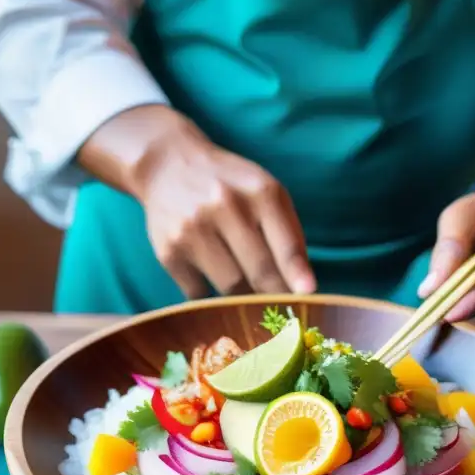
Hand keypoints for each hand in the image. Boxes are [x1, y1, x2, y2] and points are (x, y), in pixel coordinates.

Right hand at [129, 112, 315, 297]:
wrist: (166, 165)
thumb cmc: (228, 184)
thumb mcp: (264, 191)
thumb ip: (287, 231)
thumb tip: (302, 286)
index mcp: (260, 192)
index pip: (284, 243)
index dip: (297, 273)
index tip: (307, 294)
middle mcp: (226, 207)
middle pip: (260, 271)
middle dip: (275, 295)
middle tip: (281, 309)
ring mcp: (194, 230)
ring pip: (231, 287)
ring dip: (243, 297)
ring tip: (245, 288)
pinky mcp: (169, 252)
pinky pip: (199, 292)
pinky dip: (210, 294)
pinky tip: (209, 275)